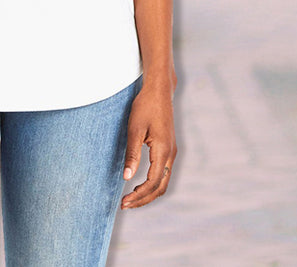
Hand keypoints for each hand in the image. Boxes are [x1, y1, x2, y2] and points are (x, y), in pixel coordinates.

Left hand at [120, 81, 175, 208]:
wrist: (159, 92)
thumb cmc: (145, 107)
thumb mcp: (134, 129)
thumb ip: (132, 154)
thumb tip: (127, 177)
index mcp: (163, 151)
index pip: (152, 183)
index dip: (139, 195)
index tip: (124, 201)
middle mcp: (171, 155)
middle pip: (160, 187)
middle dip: (143, 199)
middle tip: (125, 204)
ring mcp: (172, 152)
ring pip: (163, 182)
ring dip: (148, 193)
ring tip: (131, 198)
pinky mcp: (169, 149)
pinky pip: (163, 174)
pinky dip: (152, 184)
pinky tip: (139, 184)